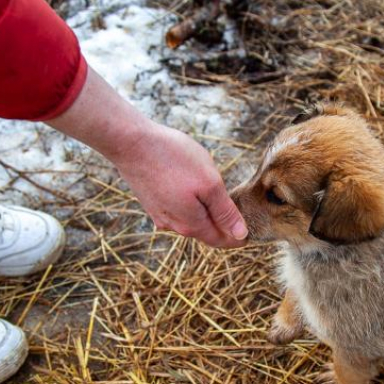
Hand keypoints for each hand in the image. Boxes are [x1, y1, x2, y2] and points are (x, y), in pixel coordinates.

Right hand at [115, 123, 247, 246]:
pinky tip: (193, 192)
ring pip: (190, 220)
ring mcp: (159, 213)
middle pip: (205, 232)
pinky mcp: (151, 201)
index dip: (238, 238)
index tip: (252, 231)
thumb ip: (225, 212)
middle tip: (240, 214)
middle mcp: (174, 225)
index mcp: (192, 225)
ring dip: (206, 215)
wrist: (131, 142)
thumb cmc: (173, 159)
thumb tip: (241, 235)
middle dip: (223, 226)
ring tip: (219, 202)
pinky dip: (190, 205)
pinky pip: (177, 209)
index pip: (221, 240)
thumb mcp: (210, 184)